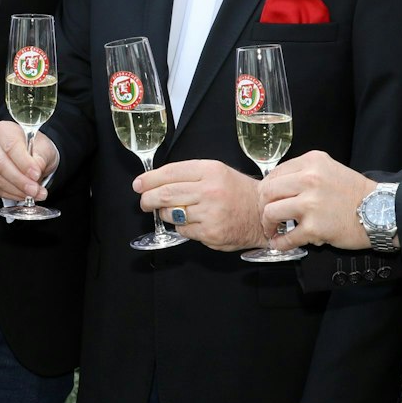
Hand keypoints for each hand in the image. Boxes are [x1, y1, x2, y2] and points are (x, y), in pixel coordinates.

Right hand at [0, 121, 57, 200]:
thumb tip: (35, 170)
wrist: (33, 155)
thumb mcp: (45, 149)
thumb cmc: (36, 148)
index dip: (24, 163)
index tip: (36, 174)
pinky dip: (11, 195)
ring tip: (33, 194)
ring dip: (17, 191)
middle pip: (2, 166)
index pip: (11, 147)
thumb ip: (40, 159)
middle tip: (35, 189)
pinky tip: (23, 195)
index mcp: (4, 130)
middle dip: (21, 182)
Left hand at [133, 160, 269, 250]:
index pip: (170, 172)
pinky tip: (194, 222)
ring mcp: (210, 213)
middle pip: (165, 194)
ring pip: (171, 214)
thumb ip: (189, 174)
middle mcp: (209, 190)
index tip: (139, 184)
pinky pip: (183, 230)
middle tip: (144, 202)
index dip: (149, 179)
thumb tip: (154, 182)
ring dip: (166, 214)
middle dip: (148, 199)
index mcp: (210, 170)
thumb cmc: (237, 192)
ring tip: (175, 211)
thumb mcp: (217, 172)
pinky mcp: (210, 232)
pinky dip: (182, 227)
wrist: (262, 212)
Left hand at [260, 152, 376, 252]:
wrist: (380, 211)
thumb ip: (304, 173)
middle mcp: (309, 179)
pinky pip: (287, 237)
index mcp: (311, 162)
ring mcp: (311, 204)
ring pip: (271, 213)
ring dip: (268, 224)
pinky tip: (279, 244)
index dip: (267, 188)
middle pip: (267, 192)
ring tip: (273, 230)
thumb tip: (276, 186)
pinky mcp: (315, 227)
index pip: (274, 173)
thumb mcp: (329, 169)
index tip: (269, 199)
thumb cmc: (354, 193)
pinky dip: (280, 243)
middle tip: (268, 216)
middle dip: (263, 206)